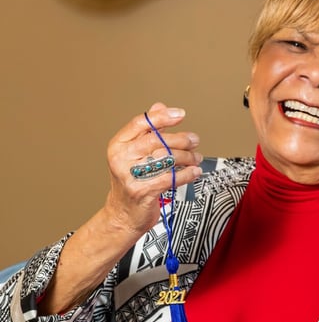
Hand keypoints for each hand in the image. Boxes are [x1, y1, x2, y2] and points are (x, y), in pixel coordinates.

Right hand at [104, 102, 202, 236]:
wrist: (123, 215)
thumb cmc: (132, 182)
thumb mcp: (134, 155)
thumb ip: (147, 131)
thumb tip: (160, 106)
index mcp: (118, 145)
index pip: (140, 123)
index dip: (162, 116)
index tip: (180, 114)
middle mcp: (121, 158)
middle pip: (156, 140)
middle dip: (180, 139)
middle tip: (194, 140)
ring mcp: (130, 176)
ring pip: (165, 159)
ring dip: (187, 157)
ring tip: (196, 157)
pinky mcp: (142, 192)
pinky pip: (170, 178)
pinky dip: (186, 174)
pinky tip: (194, 171)